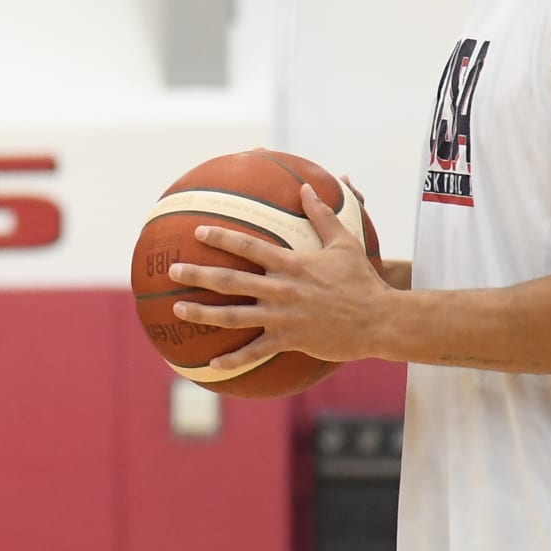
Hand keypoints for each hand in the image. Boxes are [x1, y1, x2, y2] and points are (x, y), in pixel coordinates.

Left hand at [170, 183, 392, 368]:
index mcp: (291, 264)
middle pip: (230, 280)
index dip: (221, 238)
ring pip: (233, 316)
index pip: (248, 247)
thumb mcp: (344, 242)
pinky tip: (211, 364)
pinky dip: (233, 359)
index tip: (197, 232)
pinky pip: (255, 351)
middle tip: (172, 270)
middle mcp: (281, 289)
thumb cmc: (361, 279)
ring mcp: (282, 316)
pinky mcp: (289, 339)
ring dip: (203, 313)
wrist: (378, 319)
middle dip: (197, 274)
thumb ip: (321, 214)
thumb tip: (307, 187)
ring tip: (177, 309)